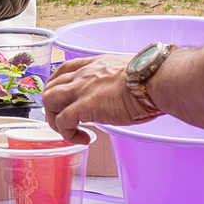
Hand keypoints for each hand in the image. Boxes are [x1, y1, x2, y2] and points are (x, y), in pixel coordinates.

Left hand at [41, 52, 160, 137]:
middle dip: (52, 105)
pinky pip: (63, 122)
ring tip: (69, 131)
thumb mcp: (128, 72)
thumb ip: (118, 80)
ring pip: (49, 102)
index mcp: (94, 64)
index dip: (58, 85)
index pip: (64, 70)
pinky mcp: (84, 107)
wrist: (154, 79)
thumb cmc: (151, 77)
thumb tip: (124, 91)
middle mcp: (83, 74)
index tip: (63, 98)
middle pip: (50, 87)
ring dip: (54, 119)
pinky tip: (84, 139)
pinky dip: (68, 133)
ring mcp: (80, 90)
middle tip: (64, 120)